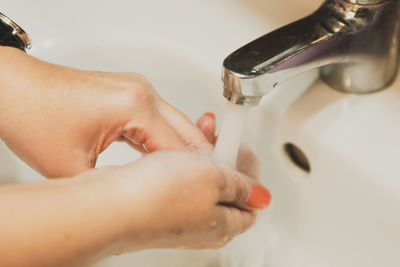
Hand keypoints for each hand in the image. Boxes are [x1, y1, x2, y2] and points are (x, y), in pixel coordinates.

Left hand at [0, 47, 210, 177]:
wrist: (15, 89)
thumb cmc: (34, 117)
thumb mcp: (73, 168)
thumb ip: (115, 186)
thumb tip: (138, 198)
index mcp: (134, 106)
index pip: (180, 150)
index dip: (193, 177)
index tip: (203, 195)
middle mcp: (142, 92)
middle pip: (187, 132)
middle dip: (198, 163)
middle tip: (209, 188)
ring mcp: (138, 88)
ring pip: (176, 125)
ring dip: (183, 152)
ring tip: (189, 180)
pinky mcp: (130, 91)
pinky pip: (159, 119)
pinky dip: (166, 140)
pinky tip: (166, 160)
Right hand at [98, 150, 266, 251]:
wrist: (110, 204)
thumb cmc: (158, 198)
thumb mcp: (214, 181)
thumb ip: (240, 187)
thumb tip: (260, 195)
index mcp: (224, 225)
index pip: (251, 202)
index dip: (250, 171)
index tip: (241, 149)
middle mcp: (201, 226)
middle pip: (226, 189)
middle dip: (226, 157)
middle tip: (220, 137)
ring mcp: (178, 216)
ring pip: (201, 182)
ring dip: (203, 156)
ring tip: (198, 135)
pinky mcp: (158, 205)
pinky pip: (179, 181)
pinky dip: (182, 162)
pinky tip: (176, 149)